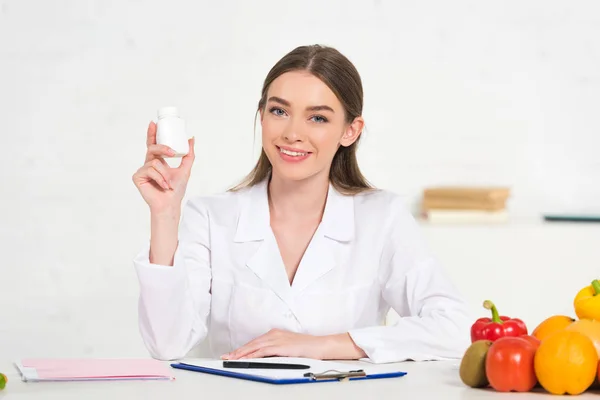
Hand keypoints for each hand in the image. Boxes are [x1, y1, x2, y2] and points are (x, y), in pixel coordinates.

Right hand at [132, 121, 194, 212]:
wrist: (170, 203)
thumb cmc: (176, 189)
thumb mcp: (185, 169)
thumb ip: (189, 154)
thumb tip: (192, 138)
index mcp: (158, 161)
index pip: (154, 144)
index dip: (152, 133)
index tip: (154, 123)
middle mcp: (149, 164)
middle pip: (153, 148)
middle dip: (163, 148)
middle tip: (172, 153)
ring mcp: (142, 170)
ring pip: (155, 161)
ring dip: (165, 173)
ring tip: (168, 183)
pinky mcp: (137, 176)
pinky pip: (150, 169)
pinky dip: (159, 178)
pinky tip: (162, 186)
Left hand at [221, 329, 366, 359]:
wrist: (320, 345)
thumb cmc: (307, 348)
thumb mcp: (288, 347)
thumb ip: (276, 350)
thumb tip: (264, 358)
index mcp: (275, 334)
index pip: (255, 342)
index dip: (243, 348)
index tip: (232, 353)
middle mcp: (274, 334)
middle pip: (252, 343)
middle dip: (238, 350)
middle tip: (225, 356)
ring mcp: (277, 339)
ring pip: (254, 347)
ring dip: (241, 353)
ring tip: (231, 358)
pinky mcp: (280, 346)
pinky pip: (263, 351)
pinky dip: (252, 354)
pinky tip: (245, 358)